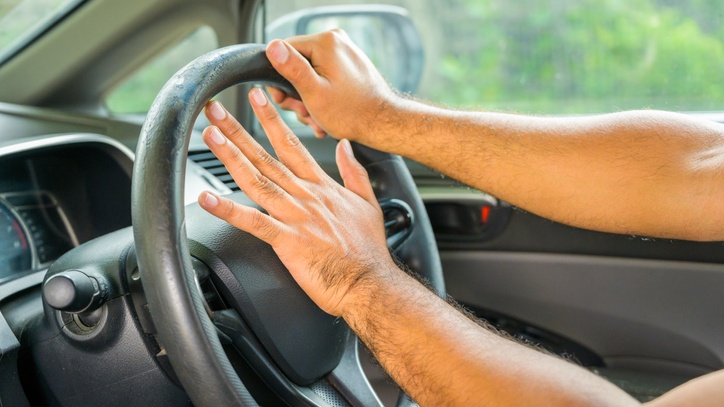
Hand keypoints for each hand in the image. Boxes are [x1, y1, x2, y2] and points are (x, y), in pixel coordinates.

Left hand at [198, 89, 395, 316]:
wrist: (370, 283)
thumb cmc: (369, 250)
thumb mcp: (369, 202)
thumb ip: (355, 171)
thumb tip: (344, 146)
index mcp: (322, 187)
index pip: (292, 145)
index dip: (271, 119)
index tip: (256, 97)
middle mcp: (305, 196)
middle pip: (266, 157)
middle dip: (238, 130)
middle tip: (215, 109)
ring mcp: (296, 217)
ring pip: (257, 181)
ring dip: (231, 157)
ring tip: (210, 136)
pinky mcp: (288, 242)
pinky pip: (253, 222)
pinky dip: (229, 211)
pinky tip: (208, 198)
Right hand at [266, 29, 399, 141]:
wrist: (383, 124)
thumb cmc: (352, 113)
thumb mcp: (313, 93)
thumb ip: (291, 69)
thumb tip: (272, 48)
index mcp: (325, 42)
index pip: (284, 50)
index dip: (278, 77)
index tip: (283, 100)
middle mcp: (336, 42)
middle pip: (297, 63)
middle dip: (296, 92)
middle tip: (304, 112)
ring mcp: (343, 53)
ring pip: (309, 73)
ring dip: (308, 99)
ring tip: (317, 118)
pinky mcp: (348, 65)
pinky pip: (324, 77)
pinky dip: (321, 96)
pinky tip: (325, 115)